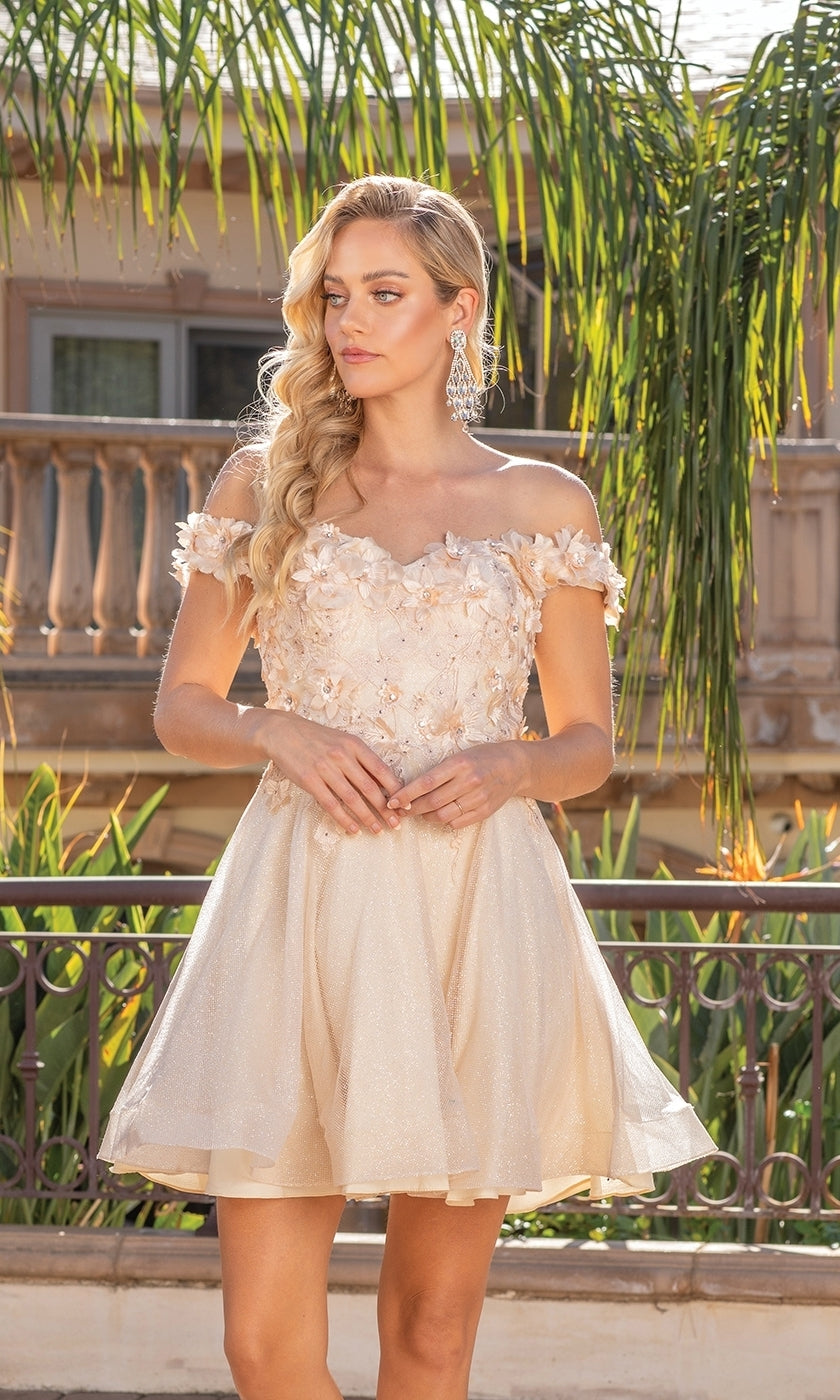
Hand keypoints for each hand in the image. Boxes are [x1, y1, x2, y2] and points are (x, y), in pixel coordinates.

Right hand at [262, 711, 402, 834]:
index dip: (396, 789)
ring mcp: (325, 768)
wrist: (284, 733)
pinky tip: (353, 829)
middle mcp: (342, 756)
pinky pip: (331, 804)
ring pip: (352, 799)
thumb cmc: (318, 739)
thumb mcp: (343, 741)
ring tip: (378, 829)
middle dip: (386, 808)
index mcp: (354, 745)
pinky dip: (344, 819)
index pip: (381, 770)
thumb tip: (385, 782)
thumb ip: (362, 759)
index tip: (405, 804)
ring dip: (367, 817)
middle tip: (396, 823)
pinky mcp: (310, 780)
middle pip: (370, 787)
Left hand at [387, 741, 530, 828]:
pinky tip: (441, 815)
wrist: (515, 765)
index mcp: (459, 764)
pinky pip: (458, 823)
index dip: (406, 795)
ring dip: (427, 817)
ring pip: (443, 816)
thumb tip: (412, 790)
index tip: (392, 801)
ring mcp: (479, 798)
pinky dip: (445, 821)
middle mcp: (469, 781)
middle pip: (432, 802)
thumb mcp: (460, 756)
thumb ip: (439, 772)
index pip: (426, 783)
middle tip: (399, 811)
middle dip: (412, 809)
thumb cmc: (482, 757)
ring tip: (421, 813)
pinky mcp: (485, 811)